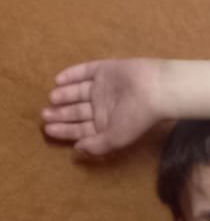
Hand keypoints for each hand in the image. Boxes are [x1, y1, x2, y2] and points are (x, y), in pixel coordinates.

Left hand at [42, 58, 164, 156]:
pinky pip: (85, 72)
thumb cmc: (137, 117)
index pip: (81, 129)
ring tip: (52, 99)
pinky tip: (58, 80)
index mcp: (107, 125)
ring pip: (78, 92)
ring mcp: (104, 88)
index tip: (48, 130)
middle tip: (44, 115)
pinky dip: (71, 75)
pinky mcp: (105, 70)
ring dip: (64, 95)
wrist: (154, 89)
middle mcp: (104, 107)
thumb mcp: (115, 138)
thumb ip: (96, 146)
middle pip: (77, 111)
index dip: (64, 130)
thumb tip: (76, 150)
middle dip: (60, 114)